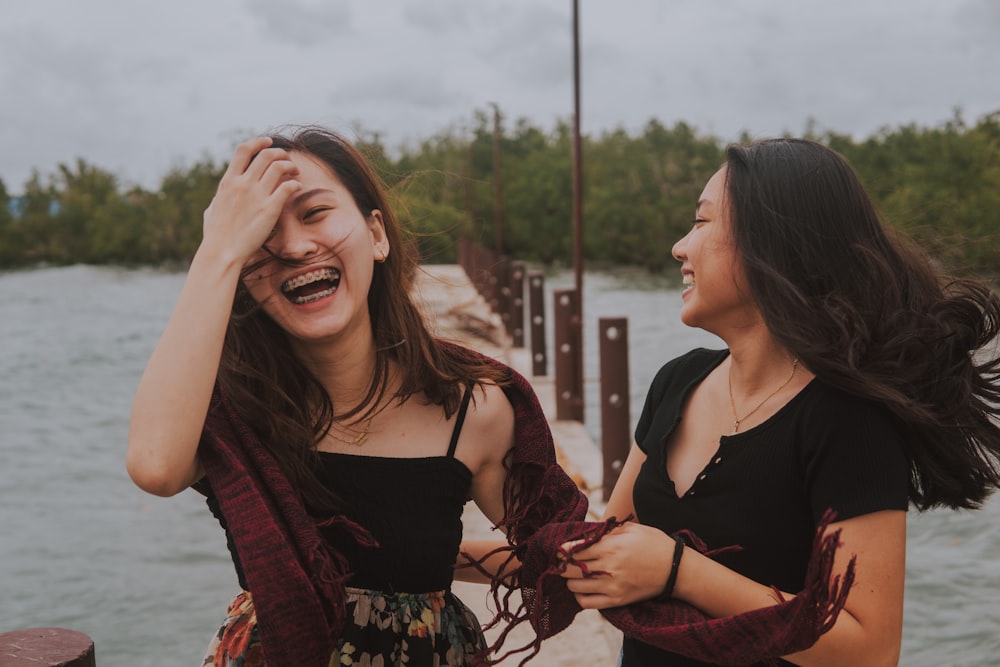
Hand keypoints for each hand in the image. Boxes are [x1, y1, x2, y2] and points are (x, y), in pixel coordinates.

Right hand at [202, 137, 301, 264]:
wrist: (222, 252)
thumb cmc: (215, 235)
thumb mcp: (212, 209)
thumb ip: (220, 197)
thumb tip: (221, 194)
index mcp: (228, 181)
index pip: (244, 150)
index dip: (258, 142)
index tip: (269, 141)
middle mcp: (243, 184)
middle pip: (266, 155)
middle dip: (280, 153)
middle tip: (288, 160)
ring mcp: (256, 195)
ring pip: (280, 166)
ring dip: (291, 166)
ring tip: (295, 172)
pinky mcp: (270, 209)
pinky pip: (288, 187)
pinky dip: (295, 183)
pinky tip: (297, 187)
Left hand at [560, 522, 676, 608]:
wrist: (675, 569)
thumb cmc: (654, 544)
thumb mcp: (631, 529)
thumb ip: (607, 530)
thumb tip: (586, 531)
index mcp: (610, 547)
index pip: (574, 550)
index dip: (561, 549)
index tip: (557, 548)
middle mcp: (608, 568)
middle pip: (569, 569)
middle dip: (560, 564)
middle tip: (559, 560)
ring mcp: (611, 586)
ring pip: (575, 586)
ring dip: (568, 579)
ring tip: (571, 573)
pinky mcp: (617, 600)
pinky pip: (588, 603)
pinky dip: (579, 596)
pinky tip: (581, 588)